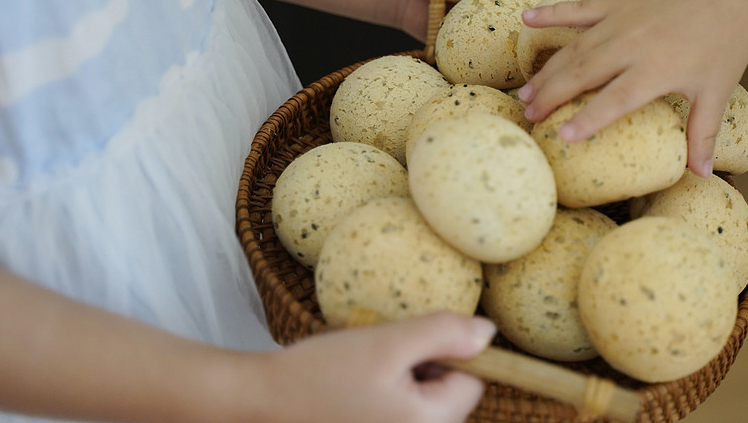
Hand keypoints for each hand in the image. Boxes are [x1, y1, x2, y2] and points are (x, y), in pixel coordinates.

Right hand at [242, 312, 496, 422]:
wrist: (260, 404)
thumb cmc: (319, 375)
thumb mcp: (387, 343)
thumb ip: (442, 334)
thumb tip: (487, 333)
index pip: (470, 382)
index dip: (444, 354)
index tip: (403, 347)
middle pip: (446, 397)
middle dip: (419, 370)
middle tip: (378, 360)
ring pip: (420, 404)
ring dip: (399, 382)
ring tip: (360, 375)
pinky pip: (395, 414)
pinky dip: (381, 397)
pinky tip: (352, 392)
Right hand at [516, 0, 747, 177]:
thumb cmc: (727, 44)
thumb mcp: (718, 92)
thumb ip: (702, 133)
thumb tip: (701, 175)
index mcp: (658, 69)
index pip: (613, 100)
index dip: (586, 119)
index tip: (561, 137)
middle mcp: (634, 44)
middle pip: (582, 74)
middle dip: (552, 96)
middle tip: (529, 116)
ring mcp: (623, 19)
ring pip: (575, 48)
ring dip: (548, 70)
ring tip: (526, 92)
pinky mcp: (620, 0)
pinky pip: (579, 8)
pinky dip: (552, 13)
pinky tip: (527, 19)